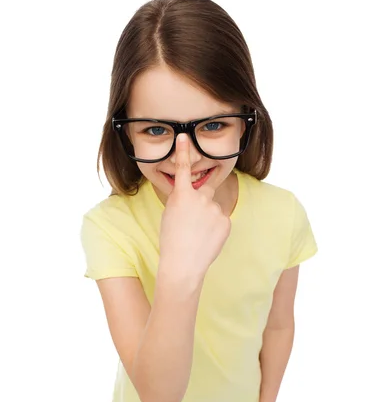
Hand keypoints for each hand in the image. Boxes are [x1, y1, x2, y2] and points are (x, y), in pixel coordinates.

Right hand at [159, 134, 231, 279]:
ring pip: (212, 209)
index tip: (184, 137)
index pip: (183, 169)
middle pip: (205, 190)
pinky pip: (221, 220)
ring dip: (207, 218)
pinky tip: (207, 239)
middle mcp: (200, 198)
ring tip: (197, 235)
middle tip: (192, 220)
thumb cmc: (171, 241)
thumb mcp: (170, 215)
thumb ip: (181, 201)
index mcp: (182, 196)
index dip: (183, 152)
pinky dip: (215, 228)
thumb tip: (191, 197)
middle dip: (201, 199)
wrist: (184, 263)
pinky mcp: (226, 221)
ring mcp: (215, 209)